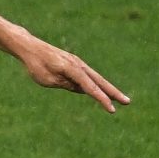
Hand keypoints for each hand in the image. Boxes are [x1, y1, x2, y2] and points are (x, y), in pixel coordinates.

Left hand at [15, 36, 129, 112]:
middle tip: (127, 102)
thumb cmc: (36, 65)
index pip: (90, 88)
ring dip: (107, 88)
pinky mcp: (74, 63)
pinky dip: (96, 84)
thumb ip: (66, 85)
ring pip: (96, 78)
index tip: (112, 110)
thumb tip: (82, 89)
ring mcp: (77, 63)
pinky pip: (87, 76)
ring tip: (119, 99)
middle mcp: (78, 65)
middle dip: (113, 92)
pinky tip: (100, 92)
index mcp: (72, 69)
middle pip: (99, 81)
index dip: (102, 99)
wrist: (30, 47)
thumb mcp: (48, 80)